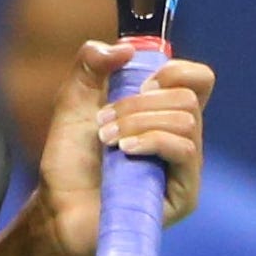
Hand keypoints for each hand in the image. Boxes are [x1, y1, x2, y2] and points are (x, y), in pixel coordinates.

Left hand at [33, 41, 210, 255]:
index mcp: (163, 114)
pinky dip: (152, 141)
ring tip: (107, 140)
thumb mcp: (73, 103)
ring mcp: (185, 168)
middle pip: (188, 96)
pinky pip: (185, 151)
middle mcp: (181, 139)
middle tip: (105, 121)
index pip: (198, 81)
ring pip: (185, 120)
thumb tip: (122, 47)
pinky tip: (124, 151)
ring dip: (138, 122)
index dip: (178, 70)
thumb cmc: (69, 162)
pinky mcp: (184, 194)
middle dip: (139, 102)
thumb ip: (89, 66)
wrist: (58, 208)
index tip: (142, 79)